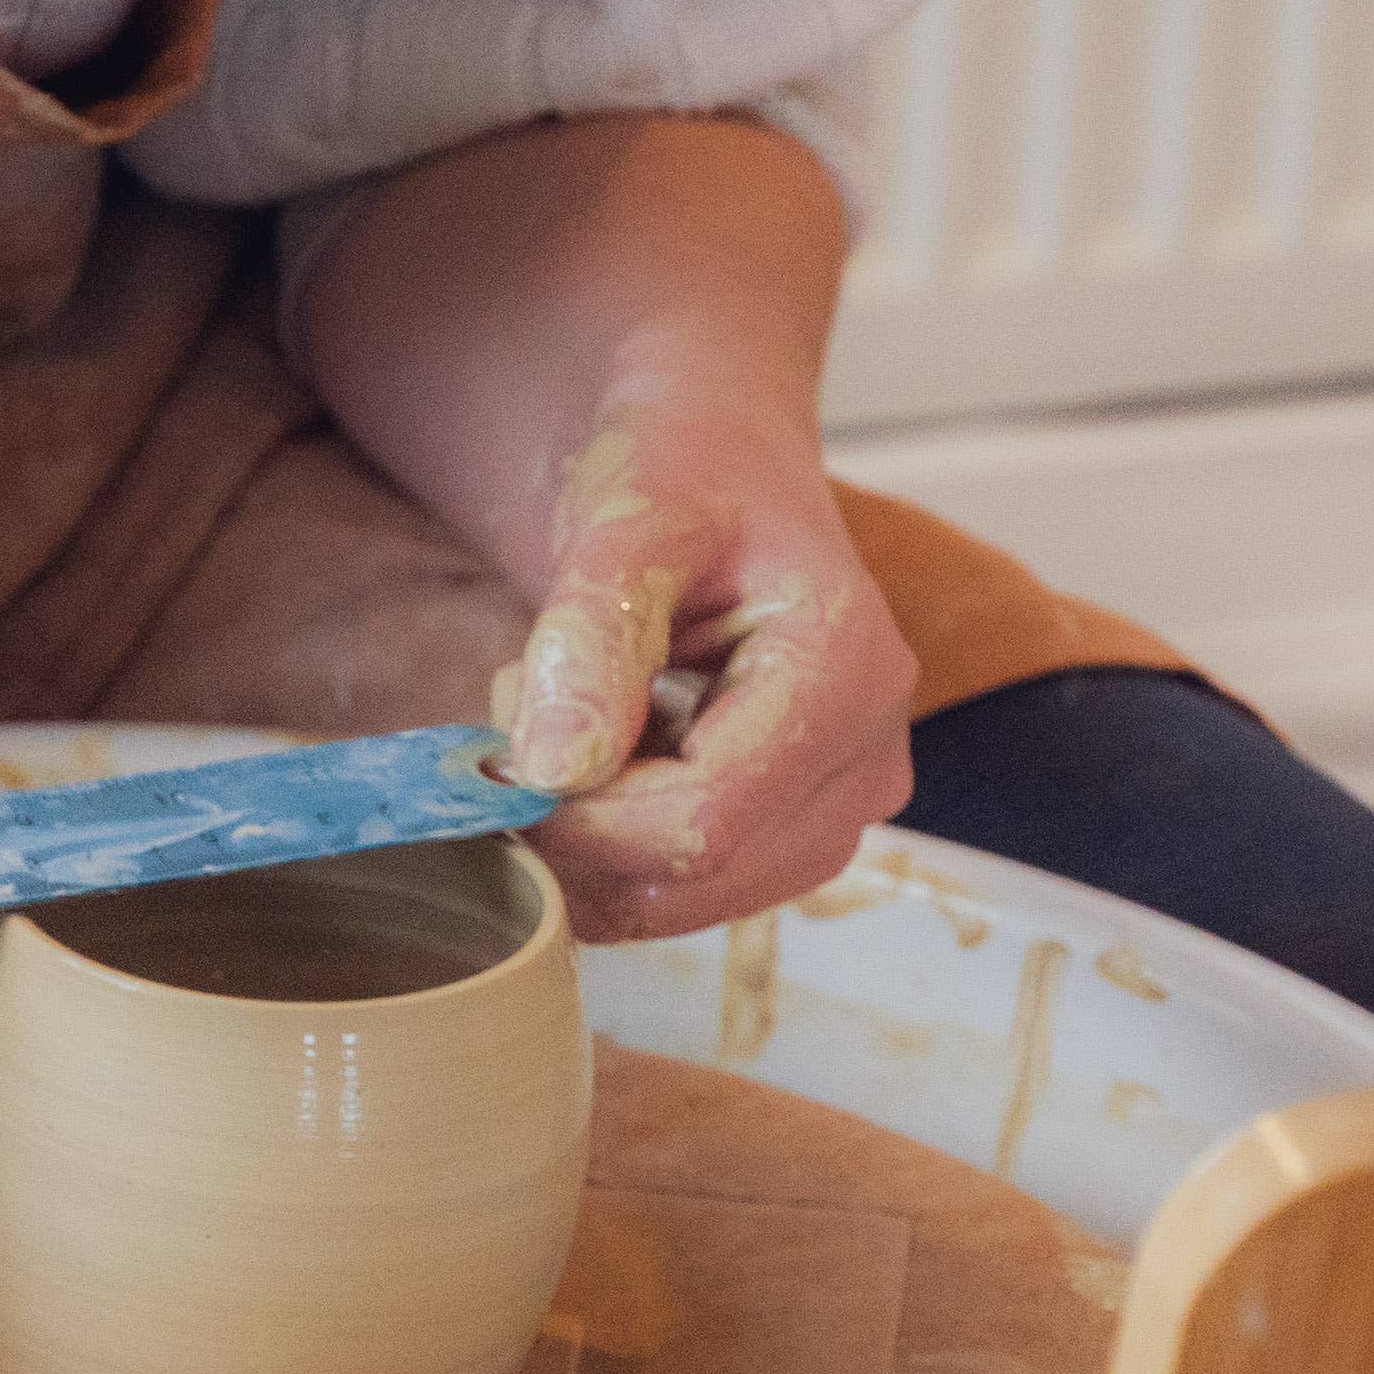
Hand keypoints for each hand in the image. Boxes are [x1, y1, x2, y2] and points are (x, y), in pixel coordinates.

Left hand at [489, 395, 916, 940]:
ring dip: (590, 838)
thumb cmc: (685, 478)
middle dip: (581, 826)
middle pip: (699, 876)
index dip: (584, 818)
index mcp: (849, 673)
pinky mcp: (801, 836)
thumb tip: (554, 769)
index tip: (503, 760)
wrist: (721, 471)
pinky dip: (613, 847)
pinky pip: (684, 892)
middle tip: (530, 718)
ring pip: (683, 902)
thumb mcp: (627, 524)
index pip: (705, 820)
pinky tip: (606, 756)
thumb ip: (591, 635)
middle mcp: (870, 760)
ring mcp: (844, 809)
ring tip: (572, 719)